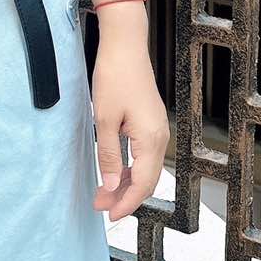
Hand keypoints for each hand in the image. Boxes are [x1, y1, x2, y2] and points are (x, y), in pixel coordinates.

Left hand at [89, 23, 169, 219]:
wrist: (125, 46)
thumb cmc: (114, 77)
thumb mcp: (103, 120)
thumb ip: (107, 156)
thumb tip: (110, 186)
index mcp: (151, 139)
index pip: (141, 184)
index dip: (126, 203)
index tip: (109, 215)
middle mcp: (160, 137)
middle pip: (147, 180)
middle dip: (125, 197)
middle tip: (100, 206)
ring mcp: (158, 130)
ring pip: (146, 169)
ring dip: (126, 183)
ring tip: (103, 192)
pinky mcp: (152, 123)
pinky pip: (144, 155)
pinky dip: (130, 168)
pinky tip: (114, 171)